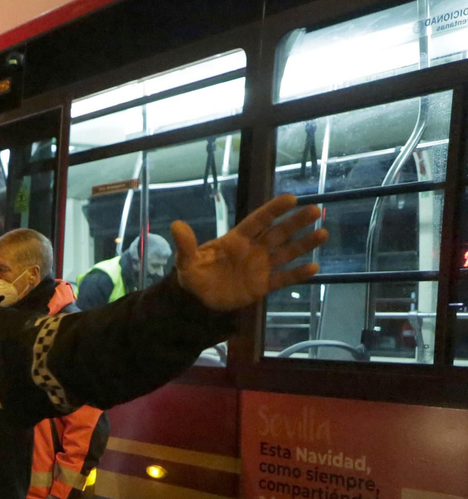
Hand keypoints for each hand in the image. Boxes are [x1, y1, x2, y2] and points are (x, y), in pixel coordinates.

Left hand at [173, 194, 328, 311]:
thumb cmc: (194, 275)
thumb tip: (175, 225)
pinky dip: (297, 274)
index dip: (273, 210)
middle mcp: (253, 249)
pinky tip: (314, 267)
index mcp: (236, 240)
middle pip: (277, 233)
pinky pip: (283, 278)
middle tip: (314, 210)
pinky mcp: (262, 285)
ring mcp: (260, 266)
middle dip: (295, 222)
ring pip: (286, 252)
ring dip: (304, 244)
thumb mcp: (186, 262)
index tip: (290, 198)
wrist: (197, 300)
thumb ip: (186, 245)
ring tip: (323, 233)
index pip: (257, 221)